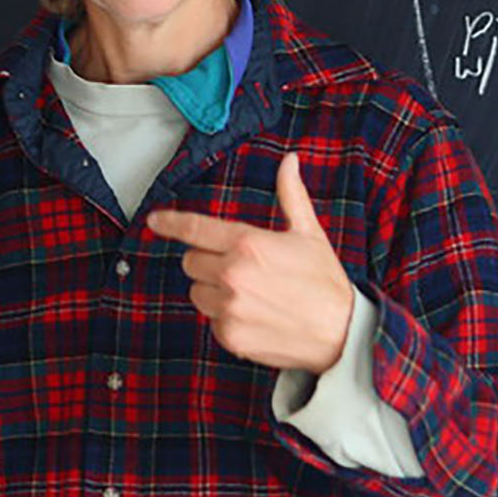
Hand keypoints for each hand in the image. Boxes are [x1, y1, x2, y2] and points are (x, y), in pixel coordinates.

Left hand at [147, 154, 355, 374]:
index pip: (195, 228)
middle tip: (241, 267)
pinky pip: (210, 320)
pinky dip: (226, 318)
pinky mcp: (229, 335)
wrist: (341, 332)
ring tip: (250, 294)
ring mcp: (228, 307)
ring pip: (196, 292)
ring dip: (214, 291)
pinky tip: (254, 315)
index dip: (171, 222)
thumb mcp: (309, 233)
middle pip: (191, 261)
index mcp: (248, 243)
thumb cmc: (325, 281)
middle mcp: (232, 274)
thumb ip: (290, 195)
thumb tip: (289, 162)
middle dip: (209, 261)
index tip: (156, 221)